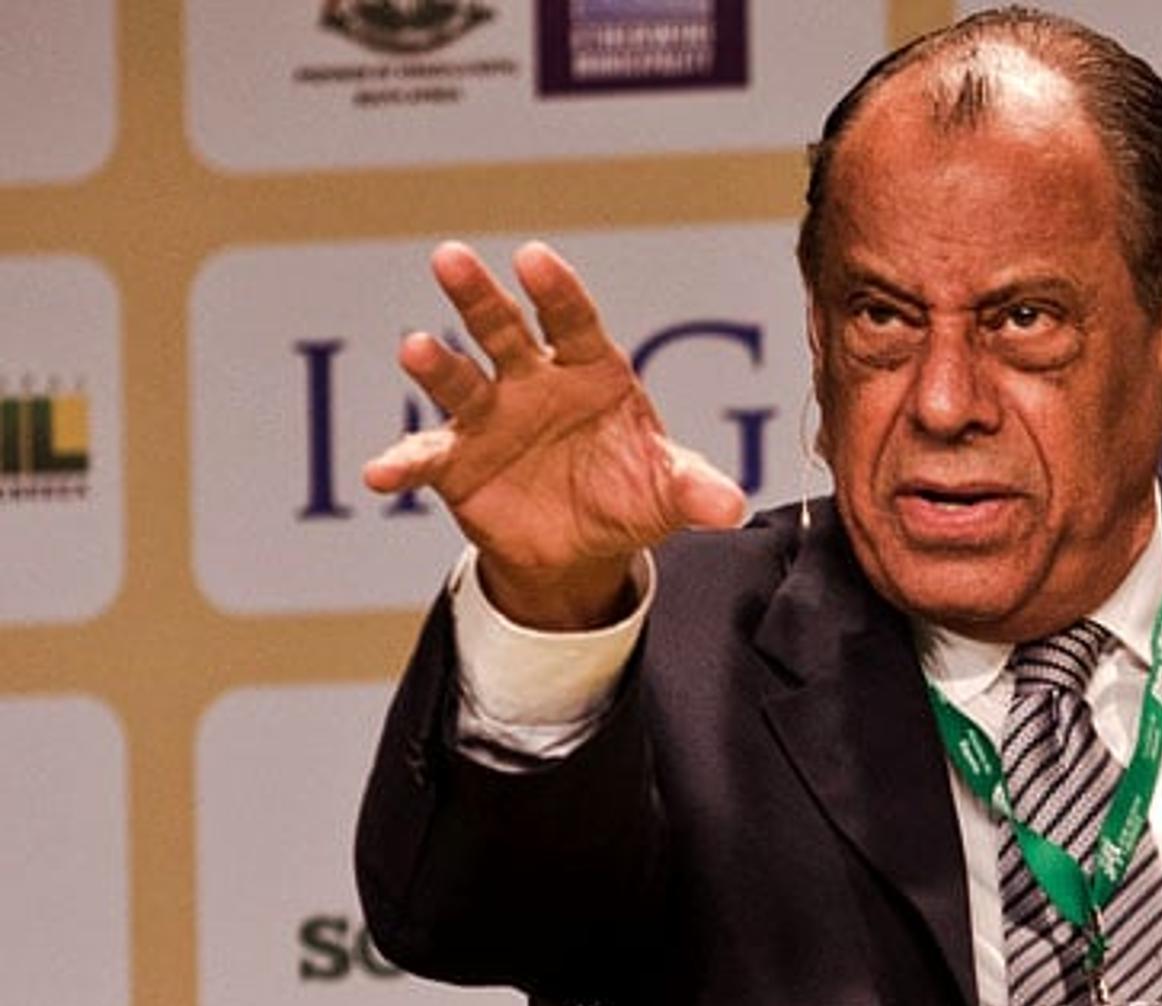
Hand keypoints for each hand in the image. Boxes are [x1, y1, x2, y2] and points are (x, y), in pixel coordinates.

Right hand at [363, 241, 746, 627]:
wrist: (582, 543)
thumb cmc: (629, 493)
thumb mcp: (668, 493)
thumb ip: (696, 490)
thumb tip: (731, 507)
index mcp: (589, 370)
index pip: (573, 320)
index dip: (556, 291)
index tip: (534, 259)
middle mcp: (532, 381)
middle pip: (503, 328)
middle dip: (478, 296)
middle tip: (451, 258)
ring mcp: (490, 417)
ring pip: (459, 379)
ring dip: (436, 364)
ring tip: (415, 348)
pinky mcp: (457, 459)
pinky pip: (426, 455)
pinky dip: (402, 462)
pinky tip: (382, 472)